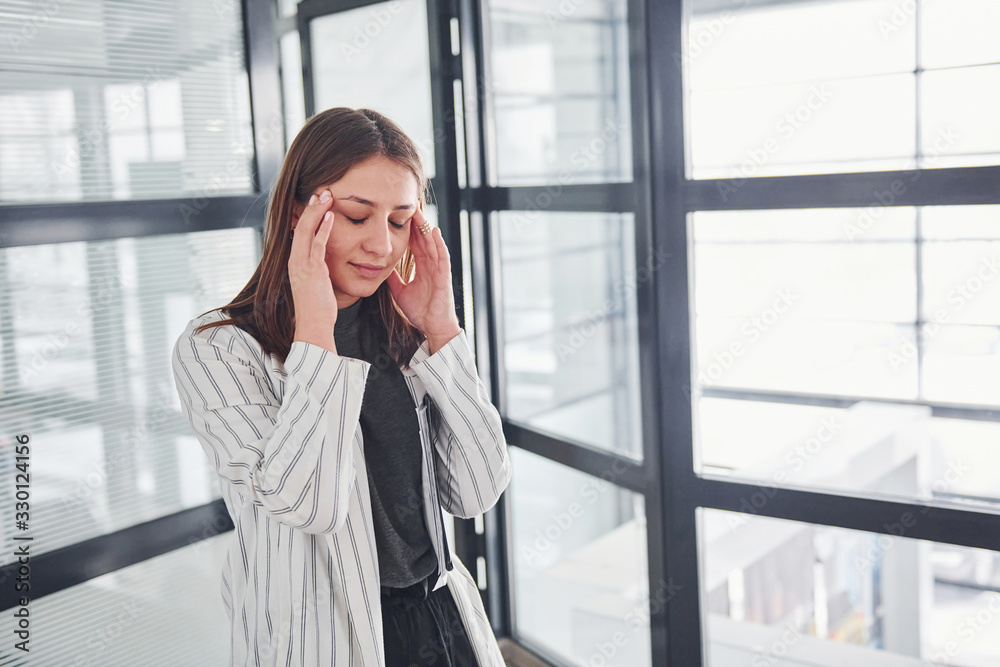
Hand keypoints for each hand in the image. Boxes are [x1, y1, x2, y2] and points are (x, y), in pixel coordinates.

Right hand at [289, 189, 337, 352]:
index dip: (307, 214)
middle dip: (311, 206)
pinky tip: (330, 215)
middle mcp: (295, 260)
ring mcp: (301, 264)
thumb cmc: (318, 307)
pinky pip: (317, 244)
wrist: (313, 325)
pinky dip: (323, 228)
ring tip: (326, 195)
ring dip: (316, 211)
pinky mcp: (312, 270)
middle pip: (300, 225)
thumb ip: (317, 268)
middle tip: (322, 190)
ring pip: (306, 230)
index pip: (299, 232)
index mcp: (295, 262)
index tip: (317, 201)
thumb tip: (324, 259)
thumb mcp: (316, 282)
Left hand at [385, 204, 460, 350]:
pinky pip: (442, 256)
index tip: (397, 214)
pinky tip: (434, 231)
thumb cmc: (420, 311)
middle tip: (407, 203)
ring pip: (432, 242)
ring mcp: (439, 269)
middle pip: (423, 238)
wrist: (433, 327)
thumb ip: (393, 278)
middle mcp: (431, 264)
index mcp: (422, 267)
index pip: (414, 243)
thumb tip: (379, 266)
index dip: (407, 229)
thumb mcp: (400, 291)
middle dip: (416, 222)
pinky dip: (439, 243)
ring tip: (419, 211)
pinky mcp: (444, 276)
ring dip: (426, 227)